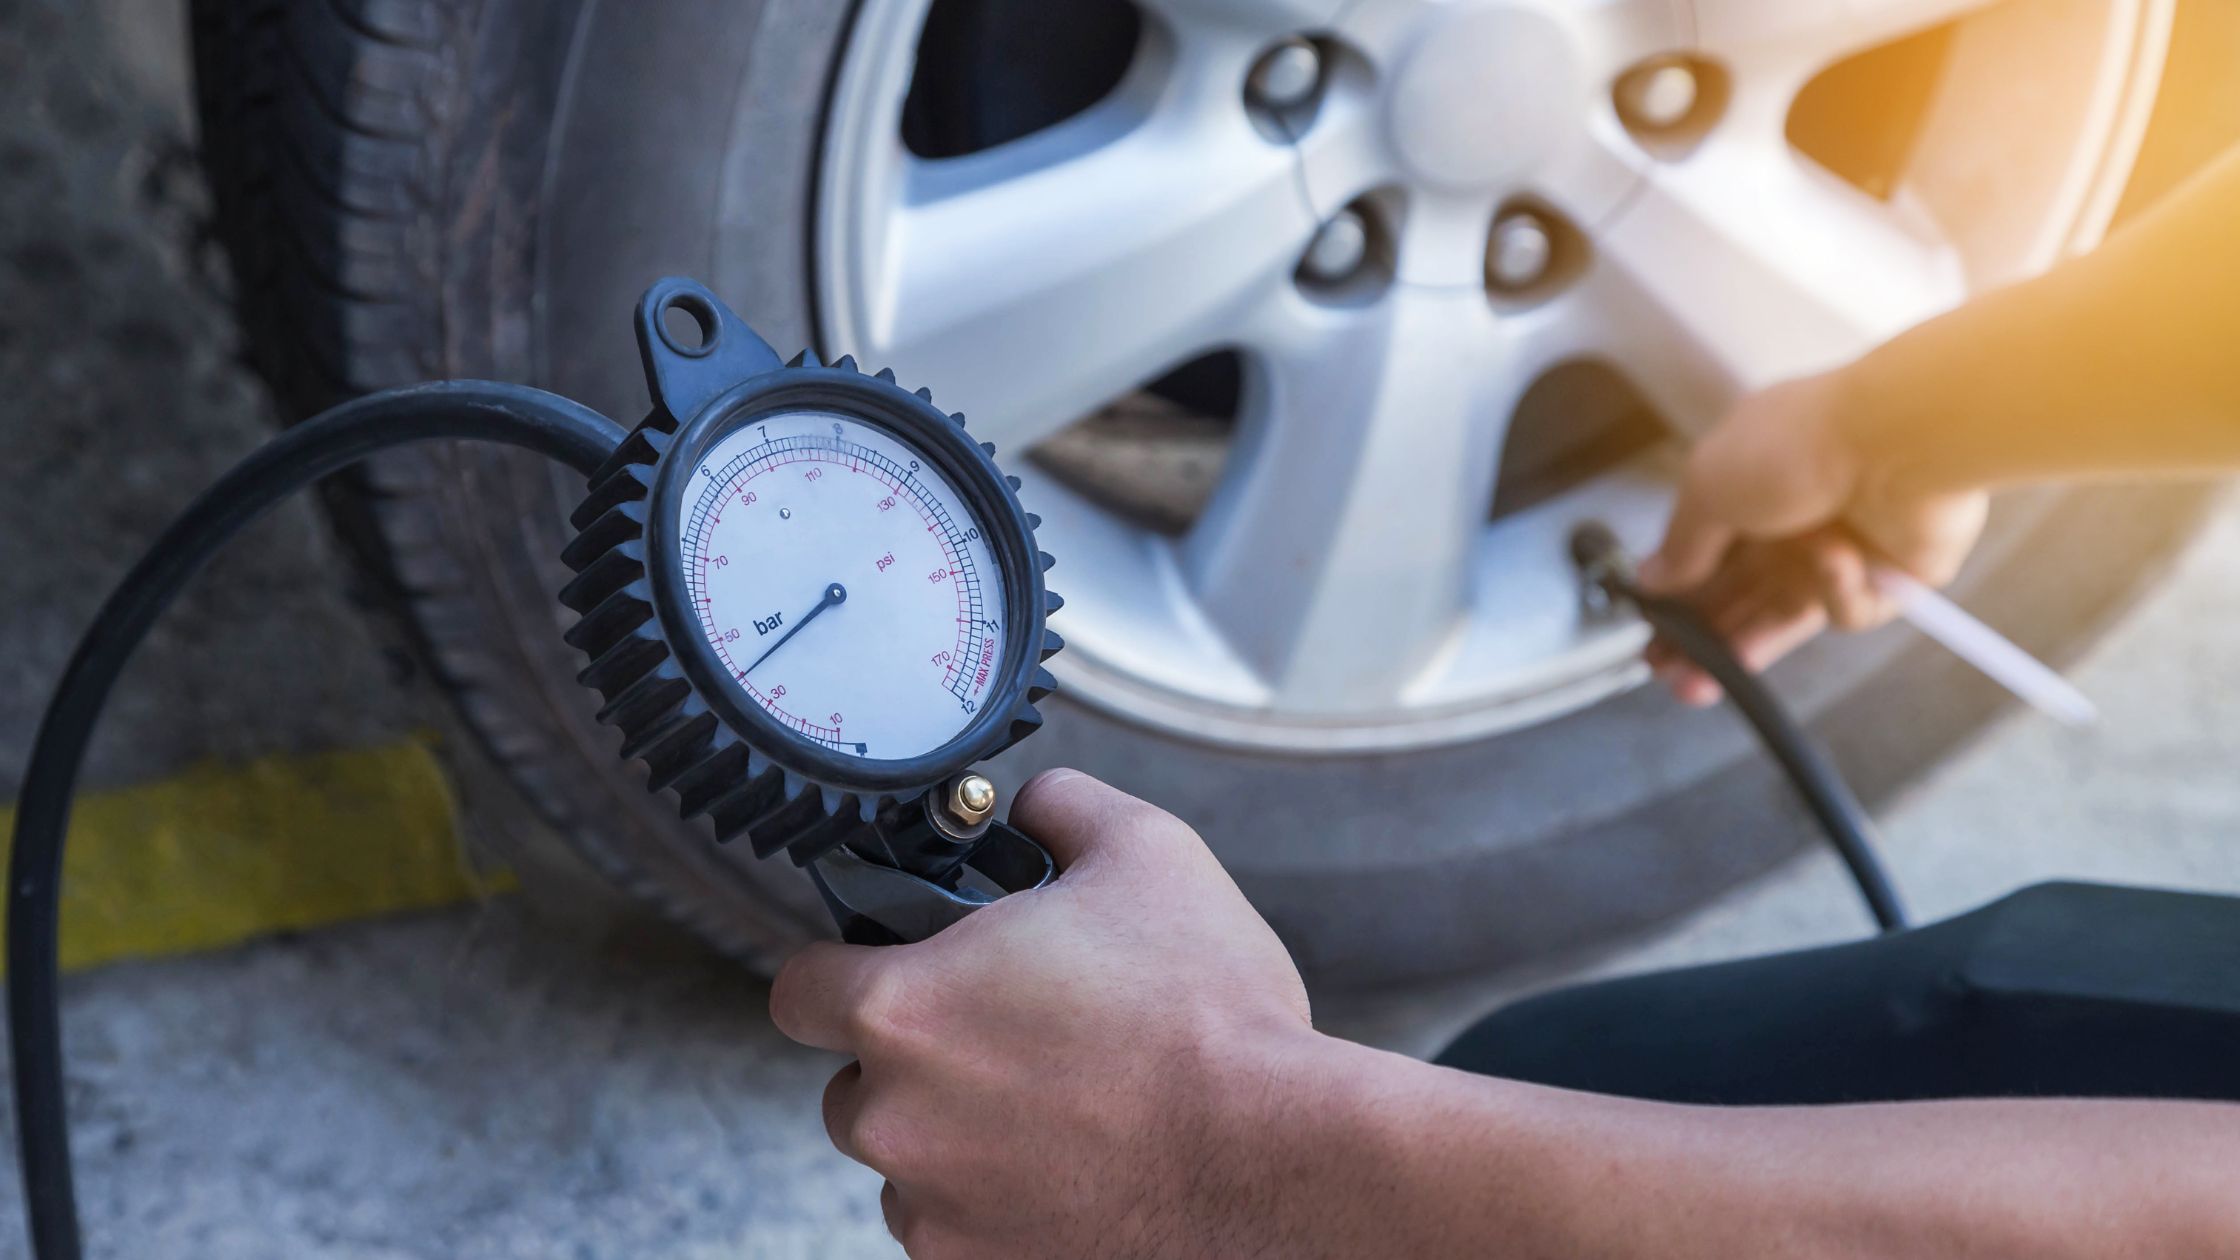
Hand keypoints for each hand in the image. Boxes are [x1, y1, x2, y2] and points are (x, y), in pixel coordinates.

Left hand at [769, 770, 1316, 1259]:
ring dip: (953, 1133)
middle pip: (854, 1083)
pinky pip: (954, 1227)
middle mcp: (894, 1119)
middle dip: (913, 1058)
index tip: (889, 968)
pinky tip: (1073, 1164)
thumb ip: (1063, 807)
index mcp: (905, 1008)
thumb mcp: (1146, 853)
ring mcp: (933, 1207)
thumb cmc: (1209, 1011)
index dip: (838, 970)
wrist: (1280, 1160)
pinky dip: (995, 1199)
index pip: (796, 991)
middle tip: (1007, 1032)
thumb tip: (1035, 804)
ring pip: (906, 1161)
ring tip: (1056, 1104)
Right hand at [1639, 370, 1988, 704]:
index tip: (1652, 636)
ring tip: (1711, 676)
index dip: (1676, 602)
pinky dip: (1836, 590)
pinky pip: (1845, 610)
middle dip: (1703, 638)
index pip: (1703, 561)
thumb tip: (1651, 579)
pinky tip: (1836, 561)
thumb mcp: (1708, 487)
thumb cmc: (1800, 443)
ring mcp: (1838, 553)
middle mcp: (1789, 524)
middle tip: (1671, 673)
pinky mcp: (1886, 580)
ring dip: (1748, 645)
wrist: (1901, 439)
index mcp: (1745, 492)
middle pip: (1738, 597)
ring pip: (1784, 617)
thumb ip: (1680, 544)